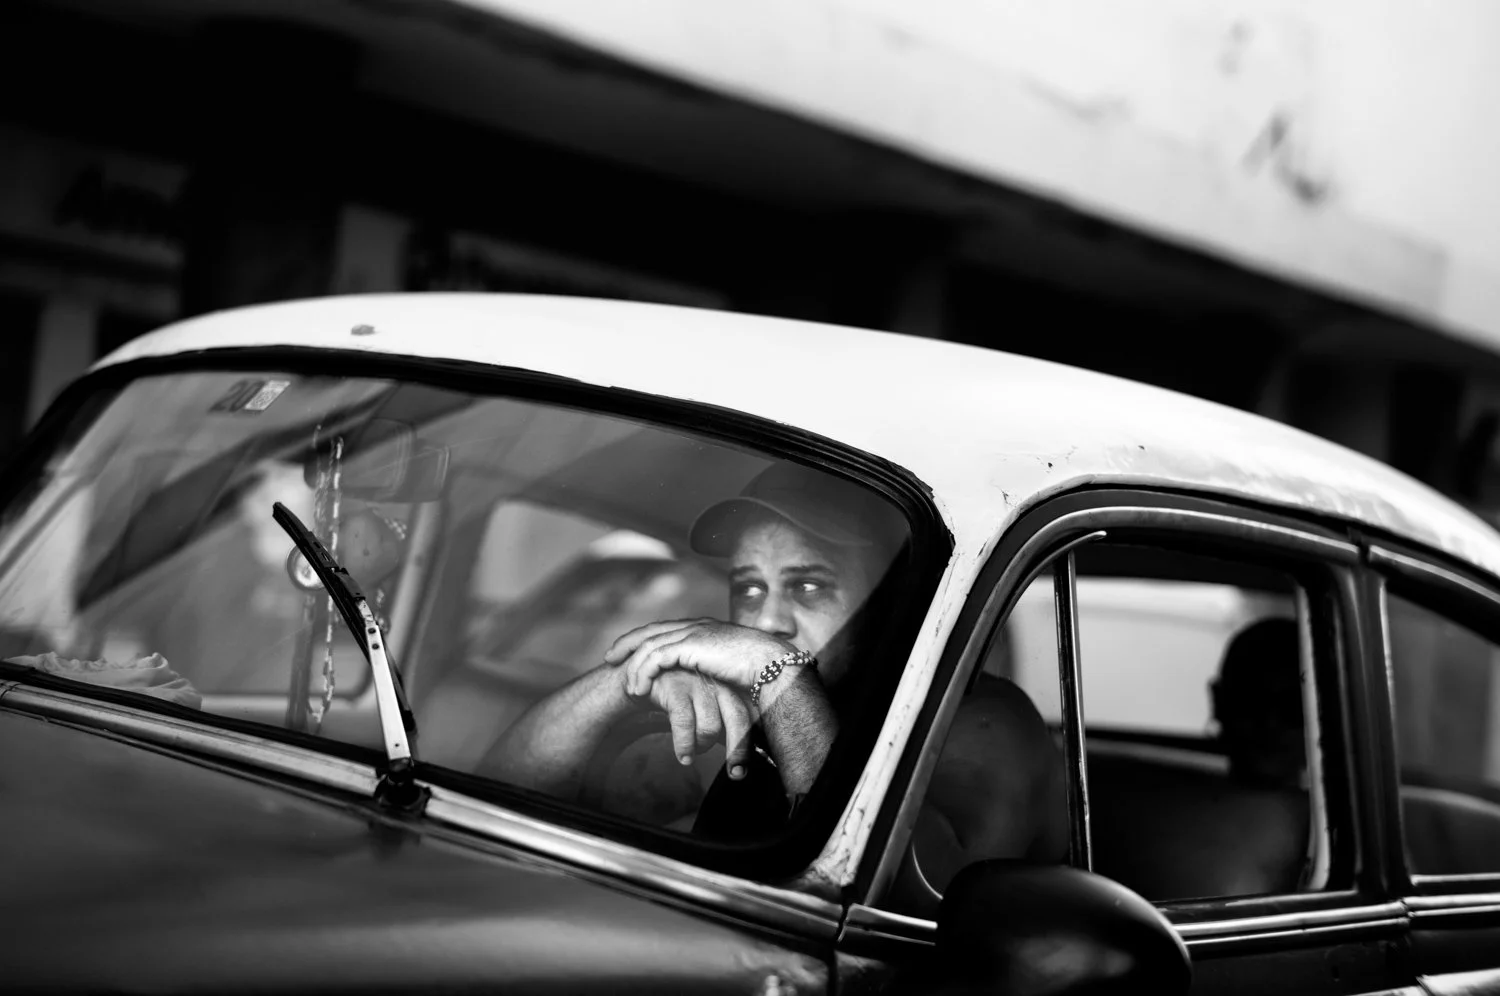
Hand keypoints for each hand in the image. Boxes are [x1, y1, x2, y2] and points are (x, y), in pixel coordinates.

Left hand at [605, 618, 795, 697]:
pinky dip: (643, 673)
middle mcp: (696, 625)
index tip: (628, 652)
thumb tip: (707, 685)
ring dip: (633, 666)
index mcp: (704, 628)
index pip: (665, 629)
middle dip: (627, 644)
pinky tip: (638, 689)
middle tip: (609, 658)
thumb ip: (714, 670)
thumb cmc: (759, 672)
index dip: (644, 639)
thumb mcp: (730, 668)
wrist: (772, 665)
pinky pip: (655, 657)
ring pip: (649, 645)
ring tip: (627, 686)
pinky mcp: (690, 645)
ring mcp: (693, 632)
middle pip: (650, 631)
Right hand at [631, 669, 753, 778]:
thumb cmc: (680, 697)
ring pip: (710, 726)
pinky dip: (684, 745)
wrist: (645, 678)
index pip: (747, 716)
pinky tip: (683, 757)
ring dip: (702, 747)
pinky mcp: (676, 687)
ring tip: (691, 754)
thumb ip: (723, 724)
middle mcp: (718, 683)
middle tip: (735, 774)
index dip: (747, 744)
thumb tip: (740, 756)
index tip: (742, 771)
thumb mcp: (704, 706)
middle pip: (737, 718)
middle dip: (737, 750)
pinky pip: (685, 723)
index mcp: (729, 688)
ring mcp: (698, 684)